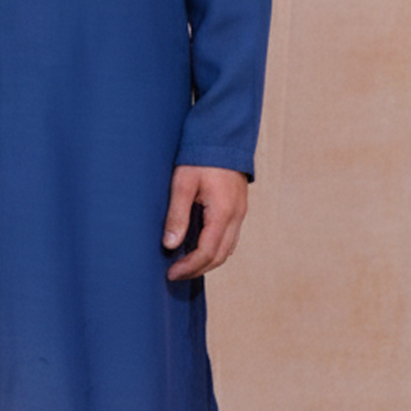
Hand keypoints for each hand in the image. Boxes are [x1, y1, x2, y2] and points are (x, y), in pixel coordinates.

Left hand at [162, 165, 247, 280]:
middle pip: (220, 256)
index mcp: (223, 213)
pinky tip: (198, 247)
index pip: (207, 252)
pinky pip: (229, 237)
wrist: (223, 136)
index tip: (171, 273)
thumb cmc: (200, 157)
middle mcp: (236, 216)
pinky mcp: (238, 207)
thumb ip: (177, 215)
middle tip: (175, 274)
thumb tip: (170, 245)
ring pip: (227, 249)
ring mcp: (240, 212)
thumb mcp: (182, 184)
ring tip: (185, 265)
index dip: (189, 267)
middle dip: (198, 269)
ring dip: (207, 261)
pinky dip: (215, 248)